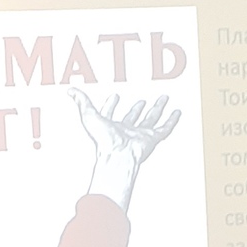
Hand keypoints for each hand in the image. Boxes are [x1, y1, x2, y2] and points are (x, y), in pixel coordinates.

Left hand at [71, 89, 179, 211]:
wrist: (118, 155)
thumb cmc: (103, 141)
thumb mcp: (89, 115)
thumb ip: (82, 102)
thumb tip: (71, 91)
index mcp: (110, 128)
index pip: (110, 114)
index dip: (111, 105)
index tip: (114, 96)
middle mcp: (126, 132)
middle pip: (133, 118)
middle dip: (137, 109)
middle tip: (142, 101)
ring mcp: (140, 135)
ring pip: (151, 120)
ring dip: (156, 109)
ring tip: (162, 99)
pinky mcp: (152, 139)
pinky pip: (164, 128)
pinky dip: (171, 121)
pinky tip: (176, 112)